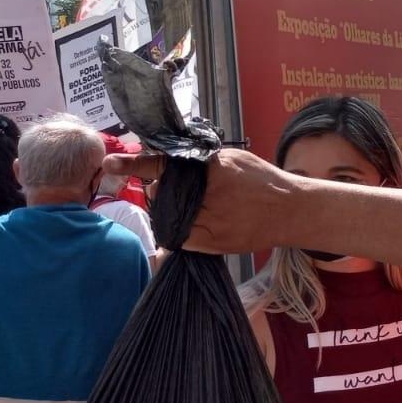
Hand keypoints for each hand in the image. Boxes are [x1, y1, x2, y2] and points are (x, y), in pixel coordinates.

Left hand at [104, 148, 294, 254]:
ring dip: (169, 209)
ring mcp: (210, 222)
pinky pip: (178, 238)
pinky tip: (192, 221)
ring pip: (167, 217)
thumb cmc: (263, 181)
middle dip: (160, 189)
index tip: (110, 163)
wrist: (290, 212)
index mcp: (213, 170)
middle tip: (172, 188)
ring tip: (192, 204)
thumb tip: (166, 160)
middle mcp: (208, 196)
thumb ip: (201, 159)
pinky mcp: (211, 243)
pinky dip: (177, 229)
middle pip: (161, 194)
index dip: (134, 164)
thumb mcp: (233, 159)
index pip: (164, 165)